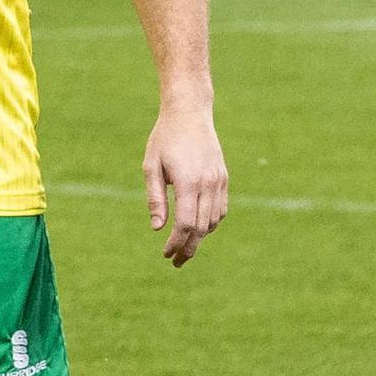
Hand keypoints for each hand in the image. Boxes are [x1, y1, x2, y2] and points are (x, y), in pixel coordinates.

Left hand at [144, 105, 228, 264]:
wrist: (190, 114)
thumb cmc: (164, 139)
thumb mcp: (151, 167)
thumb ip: (155, 198)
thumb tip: (157, 228)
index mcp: (189, 182)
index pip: (185, 223)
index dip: (177, 243)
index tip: (166, 254)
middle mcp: (209, 184)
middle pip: (201, 227)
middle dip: (188, 247)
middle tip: (175, 261)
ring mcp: (220, 181)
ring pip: (213, 221)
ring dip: (200, 237)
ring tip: (183, 248)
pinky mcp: (224, 178)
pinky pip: (221, 209)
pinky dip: (210, 223)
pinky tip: (197, 229)